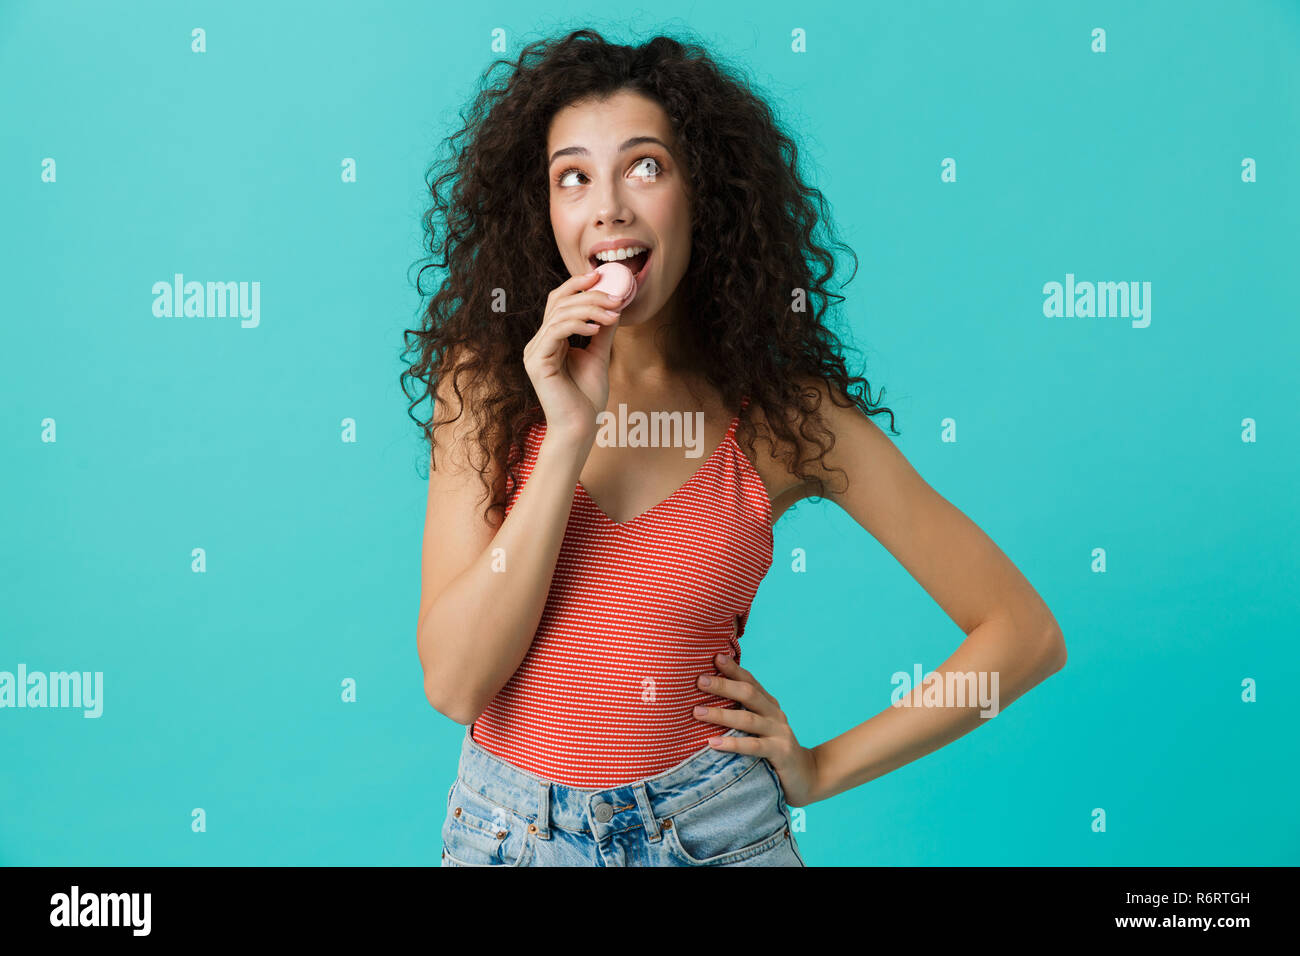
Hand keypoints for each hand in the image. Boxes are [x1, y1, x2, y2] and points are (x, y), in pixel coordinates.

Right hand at [522, 270, 624, 440]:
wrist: (581, 428)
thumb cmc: (587, 399)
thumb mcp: (599, 356)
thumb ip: (602, 332)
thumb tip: (614, 306)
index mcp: (550, 341)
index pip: (559, 302)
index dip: (577, 285)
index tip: (600, 275)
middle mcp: (538, 343)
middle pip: (559, 303)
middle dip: (589, 295)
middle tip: (615, 297)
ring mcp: (534, 352)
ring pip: (559, 314)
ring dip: (589, 309)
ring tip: (612, 312)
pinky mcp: (536, 362)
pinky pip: (555, 332)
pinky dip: (577, 325)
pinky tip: (596, 327)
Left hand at [692, 652, 820, 806]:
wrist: (807, 776)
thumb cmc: (773, 750)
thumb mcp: (760, 728)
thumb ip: (742, 714)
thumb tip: (704, 702)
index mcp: (769, 705)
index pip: (750, 681)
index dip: (733, 669)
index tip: (715, 657)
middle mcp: (775, 714)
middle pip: (748, 694)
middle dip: (723, 686)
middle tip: (700, 680)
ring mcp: (779, 732)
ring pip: (747, 719)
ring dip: (721, 715)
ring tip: (697, 712)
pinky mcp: (781, 752)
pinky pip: (754, 746)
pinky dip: (733, 744)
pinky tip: (713, 743)